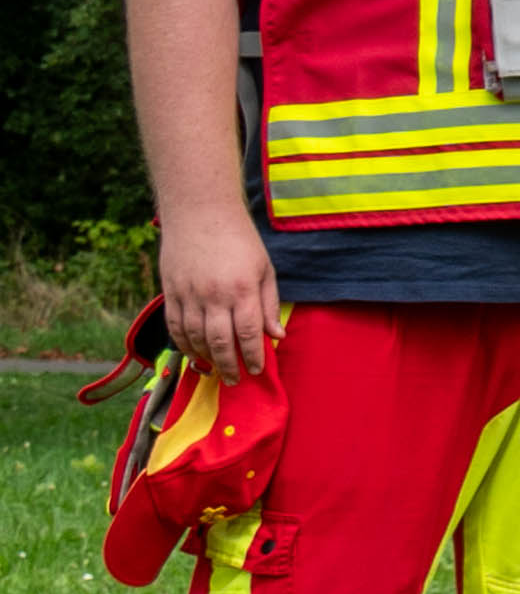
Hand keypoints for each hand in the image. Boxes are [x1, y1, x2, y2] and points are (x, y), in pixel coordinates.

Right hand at [159, 208, 282, 380]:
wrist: (200, 213)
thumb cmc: (240, 240)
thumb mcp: (264, 270)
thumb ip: (268, 305)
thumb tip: (276, 336)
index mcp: (242, 290)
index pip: (249, 334)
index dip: (253, 356)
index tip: (256, 370)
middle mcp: (214, 295)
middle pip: (220, 341)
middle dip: (228, 365)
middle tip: (235, 380)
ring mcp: (189, 294)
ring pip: (194, 337)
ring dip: (205, 358)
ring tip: (215, 370)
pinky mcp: (170, 291)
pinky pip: (175, 326)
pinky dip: (183, 343)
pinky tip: (192, 353)